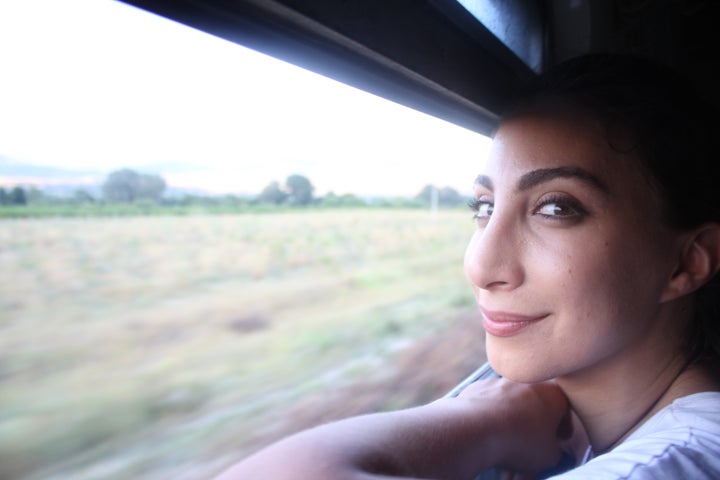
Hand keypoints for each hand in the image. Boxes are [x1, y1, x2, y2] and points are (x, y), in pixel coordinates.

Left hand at [456, 379, 574, 476]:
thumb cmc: (520, 441)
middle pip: (534, 404)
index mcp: (552, 393)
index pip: (564, 408)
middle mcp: (526, 382)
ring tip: (506, 442)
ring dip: (510, 420)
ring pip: (510, 404)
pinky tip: (488, 434)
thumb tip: (548, 448)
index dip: (563, 425)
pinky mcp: (477, 388)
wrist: (479, 428)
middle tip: (532, 440)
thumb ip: (554, 448)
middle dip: (534, 423)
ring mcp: (500, 382)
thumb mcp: (550, 455)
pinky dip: (489, 416)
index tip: (559, 437)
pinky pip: (488, 404)